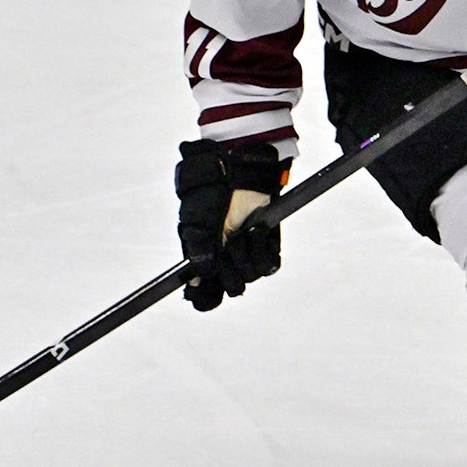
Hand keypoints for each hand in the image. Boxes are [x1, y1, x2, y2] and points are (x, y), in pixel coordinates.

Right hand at [174, 139, 288, 310]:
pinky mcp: (267, 243)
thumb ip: (199, 248)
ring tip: (243, 231)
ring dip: (246, 255)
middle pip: (233, 287)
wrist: (238, 167)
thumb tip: (202, 276)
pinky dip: (263, 249)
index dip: (206, 298)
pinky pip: (270, 264)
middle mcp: (226, 259)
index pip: (206, 294)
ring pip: (251, 275)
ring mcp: (247, 251)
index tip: (206, 293)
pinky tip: (257, 230)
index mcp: (204, 257)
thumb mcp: (197, 219)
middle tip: (228, 246)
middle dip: (231, 270)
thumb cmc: (211, 190)